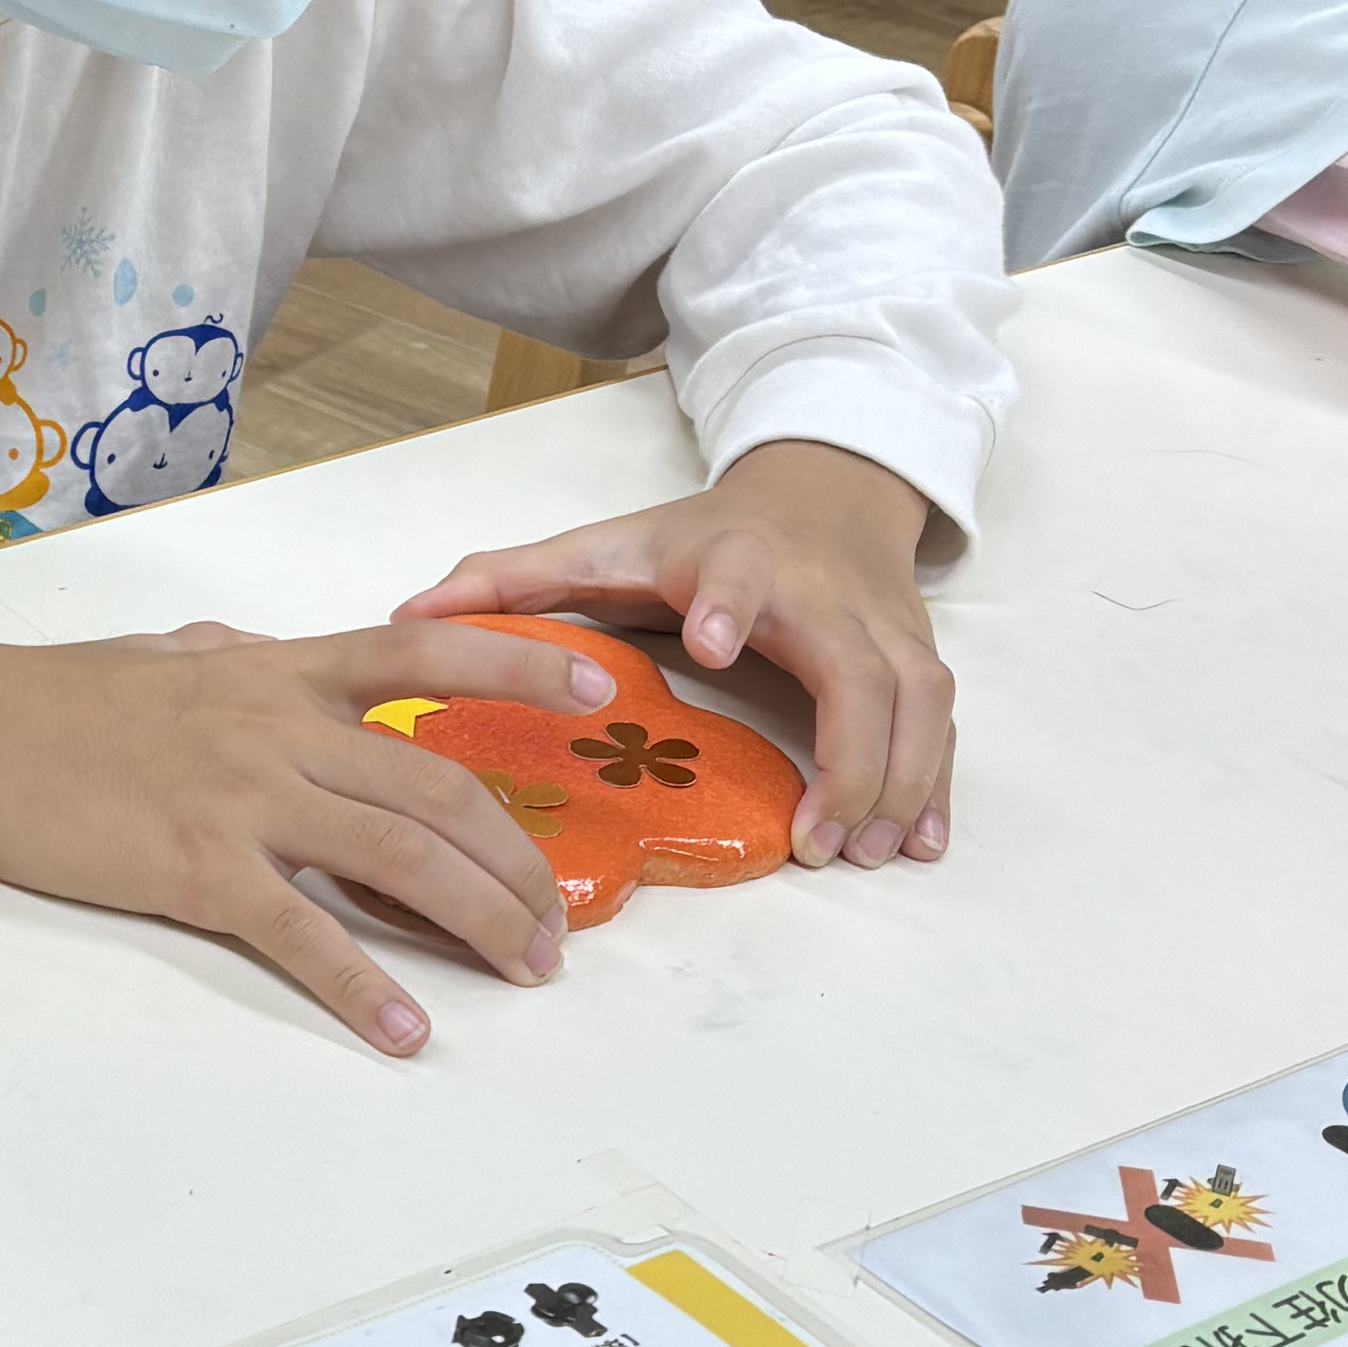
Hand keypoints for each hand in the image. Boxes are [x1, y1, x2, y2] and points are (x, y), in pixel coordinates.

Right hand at [0, 619, 619, 1054]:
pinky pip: (300, 932)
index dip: (519, 672)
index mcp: (282, 673)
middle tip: (555, 925)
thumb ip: (238, 659)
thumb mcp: (170, 656)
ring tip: (521, 968)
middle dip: (516, 861)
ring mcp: (242, 798)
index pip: (425, 657)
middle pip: (438, 791)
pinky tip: (405, 1030)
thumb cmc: (58, 699)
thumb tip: (275, 654)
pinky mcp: (195, 866)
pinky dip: (362, 986)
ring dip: (475, 919)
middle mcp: (280, 728)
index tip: (596, 691)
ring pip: (397, 857)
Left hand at [393, 436, 952, 868]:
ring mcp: (881, 624)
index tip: (710, 642)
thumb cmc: (701, 536)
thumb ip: (511, 580)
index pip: (740, 574)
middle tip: (817, 840)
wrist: (823, 489)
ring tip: (864, 856)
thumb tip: (407, 614)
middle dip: (849, 751)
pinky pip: (940, 723)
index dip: (730, 603)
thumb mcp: (606, 546)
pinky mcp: (915, 655)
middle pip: (859, 666)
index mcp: (736, 557)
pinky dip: (934, 784)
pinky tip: (918, 844)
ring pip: (914, 700)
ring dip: (898, 780)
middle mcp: (821, 589)